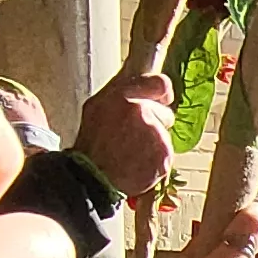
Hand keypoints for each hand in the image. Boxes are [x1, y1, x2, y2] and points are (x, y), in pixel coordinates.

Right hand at [77, 71, 176, 195]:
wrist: (91, 178)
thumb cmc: (92, 144)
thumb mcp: (97, 106)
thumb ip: (122, 91)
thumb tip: (139, 79)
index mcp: (123, 96)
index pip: (161, 83)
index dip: (163, 92)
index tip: (162, 98)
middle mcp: (141, 112)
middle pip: (166, 113)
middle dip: (155, 123)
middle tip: (132, 136)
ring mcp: (155, 135)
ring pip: (164, 136)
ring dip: (154, 143)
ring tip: (130, 152)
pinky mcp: (163, 156)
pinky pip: (165, 155)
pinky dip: (155, 161)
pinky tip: (136, 164)